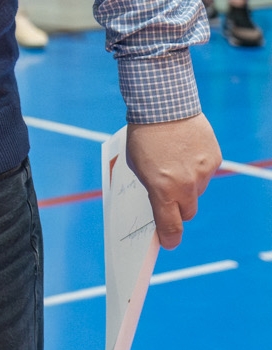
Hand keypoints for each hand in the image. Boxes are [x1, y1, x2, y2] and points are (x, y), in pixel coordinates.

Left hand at [127, 113, 220, 248]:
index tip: (169, 243)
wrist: (164, 106)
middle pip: (187, 211)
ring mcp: (203, 173)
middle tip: (168, 192)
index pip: (170, 224)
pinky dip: (197, 168)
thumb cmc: (143, 135)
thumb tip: (160, 200)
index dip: (170, 237)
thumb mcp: (136, 165)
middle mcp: (186, 185)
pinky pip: (206, 173)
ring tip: (174, 162)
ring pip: (198, 191)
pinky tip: (185, 152)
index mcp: (162, 188)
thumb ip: (151, 186)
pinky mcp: (213, 160)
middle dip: (178, 207)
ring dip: (188, 184)